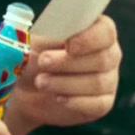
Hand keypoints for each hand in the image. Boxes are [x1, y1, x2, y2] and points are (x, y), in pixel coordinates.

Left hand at [4, 15, 120, 134]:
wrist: (25, 89)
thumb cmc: (32, 56)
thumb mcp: (34, 41)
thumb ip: (47, 34)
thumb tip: (54, 30)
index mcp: (95, 30)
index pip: (105, 31)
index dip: (90, 38)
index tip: (69, 44)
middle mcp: (108, 54)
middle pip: (102, 58)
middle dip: (68, 62)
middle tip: (43, 62)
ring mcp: (108, 79)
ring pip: (97, 82)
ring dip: (65, 82)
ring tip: (40, 81)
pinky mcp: (102, 102)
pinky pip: (97, 104)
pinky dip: (75, 101)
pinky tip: (57, 97)